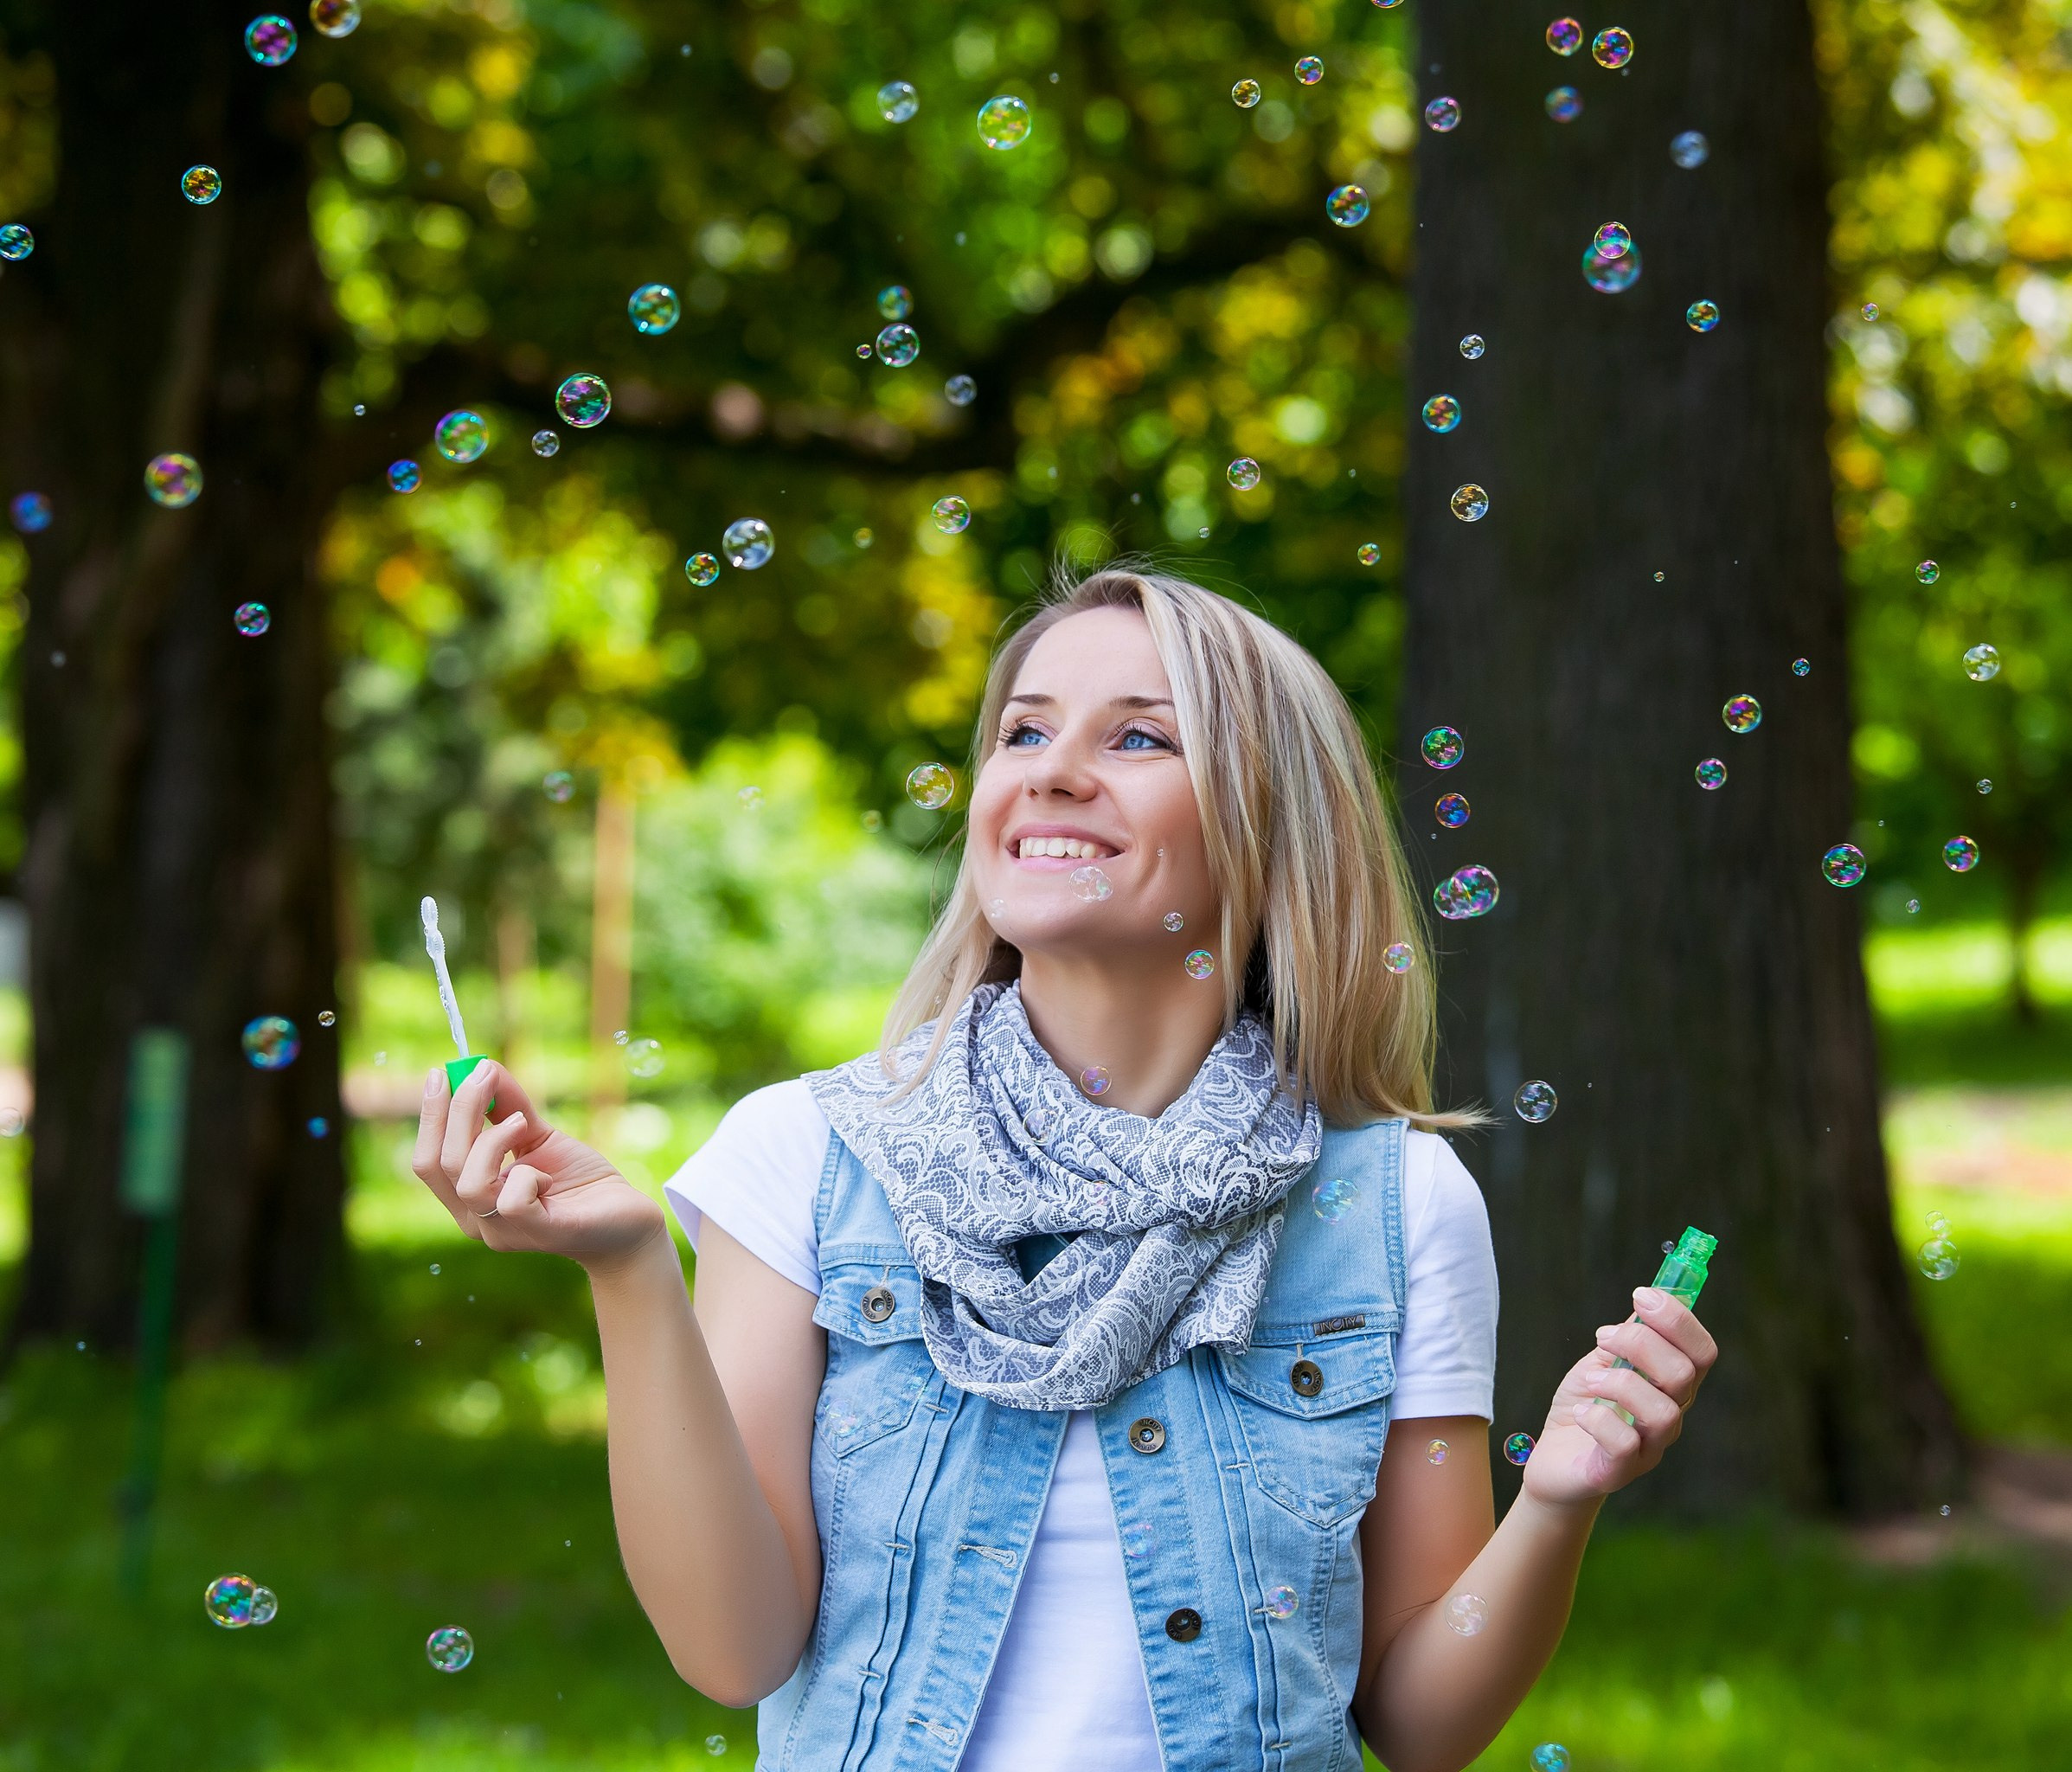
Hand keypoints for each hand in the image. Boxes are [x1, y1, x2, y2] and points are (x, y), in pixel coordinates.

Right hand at [410, 1062, 667, 1271]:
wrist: (626, 1219)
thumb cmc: (579, 1181)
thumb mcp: (538, 1136)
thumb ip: (509, 1107)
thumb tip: (483, 1066)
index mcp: (470, 1199)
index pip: (428, 1161)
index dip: (430, 1117)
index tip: (440, 1073)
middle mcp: (478, 1220)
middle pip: (440, 1165)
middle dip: (458, 1112)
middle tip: (484, 1075)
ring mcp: (505, 1232)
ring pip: (469, 1183)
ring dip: (491, 1141)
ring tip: (521, 1121)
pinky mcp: (538, 1234)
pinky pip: (511, 1203)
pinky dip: (526, 1175)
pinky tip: (547, 1175)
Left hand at [1521, 1287, 1718, 1507]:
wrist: (1554, 1459)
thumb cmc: (1585, 1405)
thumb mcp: (1602, 1361)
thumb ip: (1628, 1337)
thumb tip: (1650, 1301)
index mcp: (1671, 1386)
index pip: (1702, 1352)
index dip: (1678, 1319)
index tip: (1641, 1296)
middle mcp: (1670, 1416)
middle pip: (1684, 1374)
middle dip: (1640, 1343)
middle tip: (1602, 1337)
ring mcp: (1649, 1447)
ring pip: (1662, 1412)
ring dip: (1620, 1383)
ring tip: (1591, 1380)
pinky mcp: (1619, 1471)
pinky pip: (1624, 1444)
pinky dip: (1598, 1419)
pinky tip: (1581, 1412)